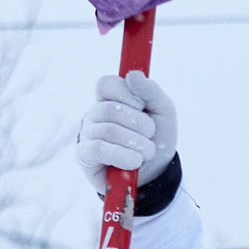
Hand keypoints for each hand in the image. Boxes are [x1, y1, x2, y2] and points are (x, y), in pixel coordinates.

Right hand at [75, 72, 179, 195]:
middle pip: (110, 109)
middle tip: (150, 134)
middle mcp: (95, 114)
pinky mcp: (85, 156)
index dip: (126, 94)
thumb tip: (133, 75)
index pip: (106, 84)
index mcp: (111, 98)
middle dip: (139, 124)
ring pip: (109, 131)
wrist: (157, 173)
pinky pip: (99, 149)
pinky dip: (124, 156)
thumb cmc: (157, 138)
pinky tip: (134, 162)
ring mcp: (88, 134)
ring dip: (137, 144)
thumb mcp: (163, 111)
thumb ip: (150, 91)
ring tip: (147, 152)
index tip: (142, 106)